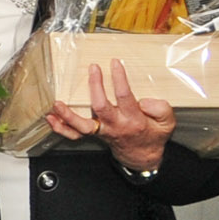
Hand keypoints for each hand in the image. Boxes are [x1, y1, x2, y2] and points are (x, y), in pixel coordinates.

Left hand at [44, 59, 173, 172]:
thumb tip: (144, 101)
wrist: (141, 156)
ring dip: (67, 114)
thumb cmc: (152, 136)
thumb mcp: (167, 123)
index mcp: (133, 120)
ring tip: (57, 103)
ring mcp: (101, 131)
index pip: (125, 96)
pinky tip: (51, 118)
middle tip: (93, 69)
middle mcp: (114, 126)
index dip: (119, 79)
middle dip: (95, 87)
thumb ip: (161, 109)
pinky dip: (60, 127)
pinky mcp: (92, 134)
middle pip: (100, 106)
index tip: (115, 63)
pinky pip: (73, 134)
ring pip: (81, 125)